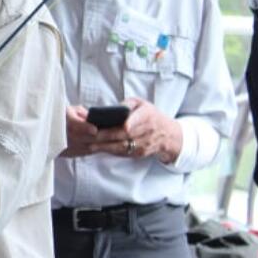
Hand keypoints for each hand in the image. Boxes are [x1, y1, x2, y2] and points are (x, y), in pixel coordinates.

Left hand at [64, 99, 182, 162]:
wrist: (168, 134)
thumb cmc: (150, 115)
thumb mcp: (142, 104)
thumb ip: (128, 104)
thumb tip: (114, 108)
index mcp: (147, 116)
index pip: (138, 120)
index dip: (130, 124)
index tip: (122, 126)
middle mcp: (146, 131)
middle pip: (124, 135)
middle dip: (106, 136)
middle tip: (89, 135)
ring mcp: (143, 144)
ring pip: (122, 146)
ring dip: (105, 146)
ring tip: (89, 143)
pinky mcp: (140, 153)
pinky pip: (123, 153)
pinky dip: (110, 151)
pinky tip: (98, 148)